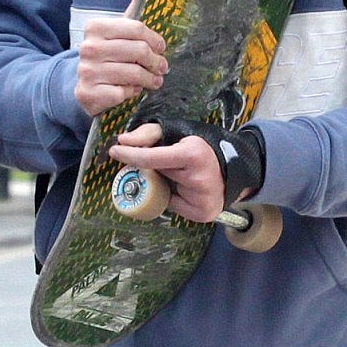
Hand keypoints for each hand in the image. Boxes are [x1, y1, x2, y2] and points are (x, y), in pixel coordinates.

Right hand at [75, 0, 168, 116]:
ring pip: (133, 73)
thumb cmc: (109, 52)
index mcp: (96, 27)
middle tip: (162, 67)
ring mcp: (87, 71)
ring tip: (154, 80)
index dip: (155, 40)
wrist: (81, 83)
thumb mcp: (121, 26)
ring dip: (148, 79)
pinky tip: (131, 89)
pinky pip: (123, 92)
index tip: (162, 47)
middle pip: (138, 51)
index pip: (137, 29)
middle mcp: (88, 47)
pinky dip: (132, 92)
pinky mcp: (88, 93)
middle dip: (156, 62)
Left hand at [108, 122, 225, 222]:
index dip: (130, 154)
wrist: (231, 170)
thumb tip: (123, 140)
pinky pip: (173, 206)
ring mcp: (201, 198)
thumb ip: (148, 134)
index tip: (115, 150)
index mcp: (192, 154)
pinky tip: (185, 189)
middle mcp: (198, 178)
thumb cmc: (200, 149)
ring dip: (164, 184)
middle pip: (156, 174)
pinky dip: (173, 198)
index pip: (151, 157)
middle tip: (166, 162)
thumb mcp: (178, 133)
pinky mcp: (202, 213)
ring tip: (180, 175)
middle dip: (154, 168)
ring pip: (163, 192)